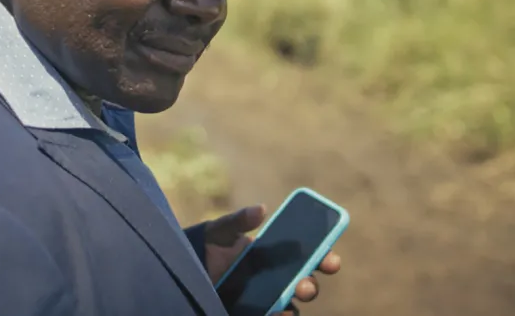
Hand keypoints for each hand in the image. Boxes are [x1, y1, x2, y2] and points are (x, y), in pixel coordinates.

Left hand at [203, 205, 341, 314]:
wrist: (183, 270)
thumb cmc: (205, 246)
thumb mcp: (219, 231)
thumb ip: (238, 220)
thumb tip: (262, 209)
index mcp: (272, 255)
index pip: (306, 257)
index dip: (323, 258)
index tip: (331, 260)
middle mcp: (273, 278)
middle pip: (303, 283)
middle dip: (310, 284)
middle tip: (305, 282)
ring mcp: (263, 298)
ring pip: (290, 305)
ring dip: (296, 303)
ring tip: (292, 297)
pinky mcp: (252, 312)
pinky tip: (278, 313)